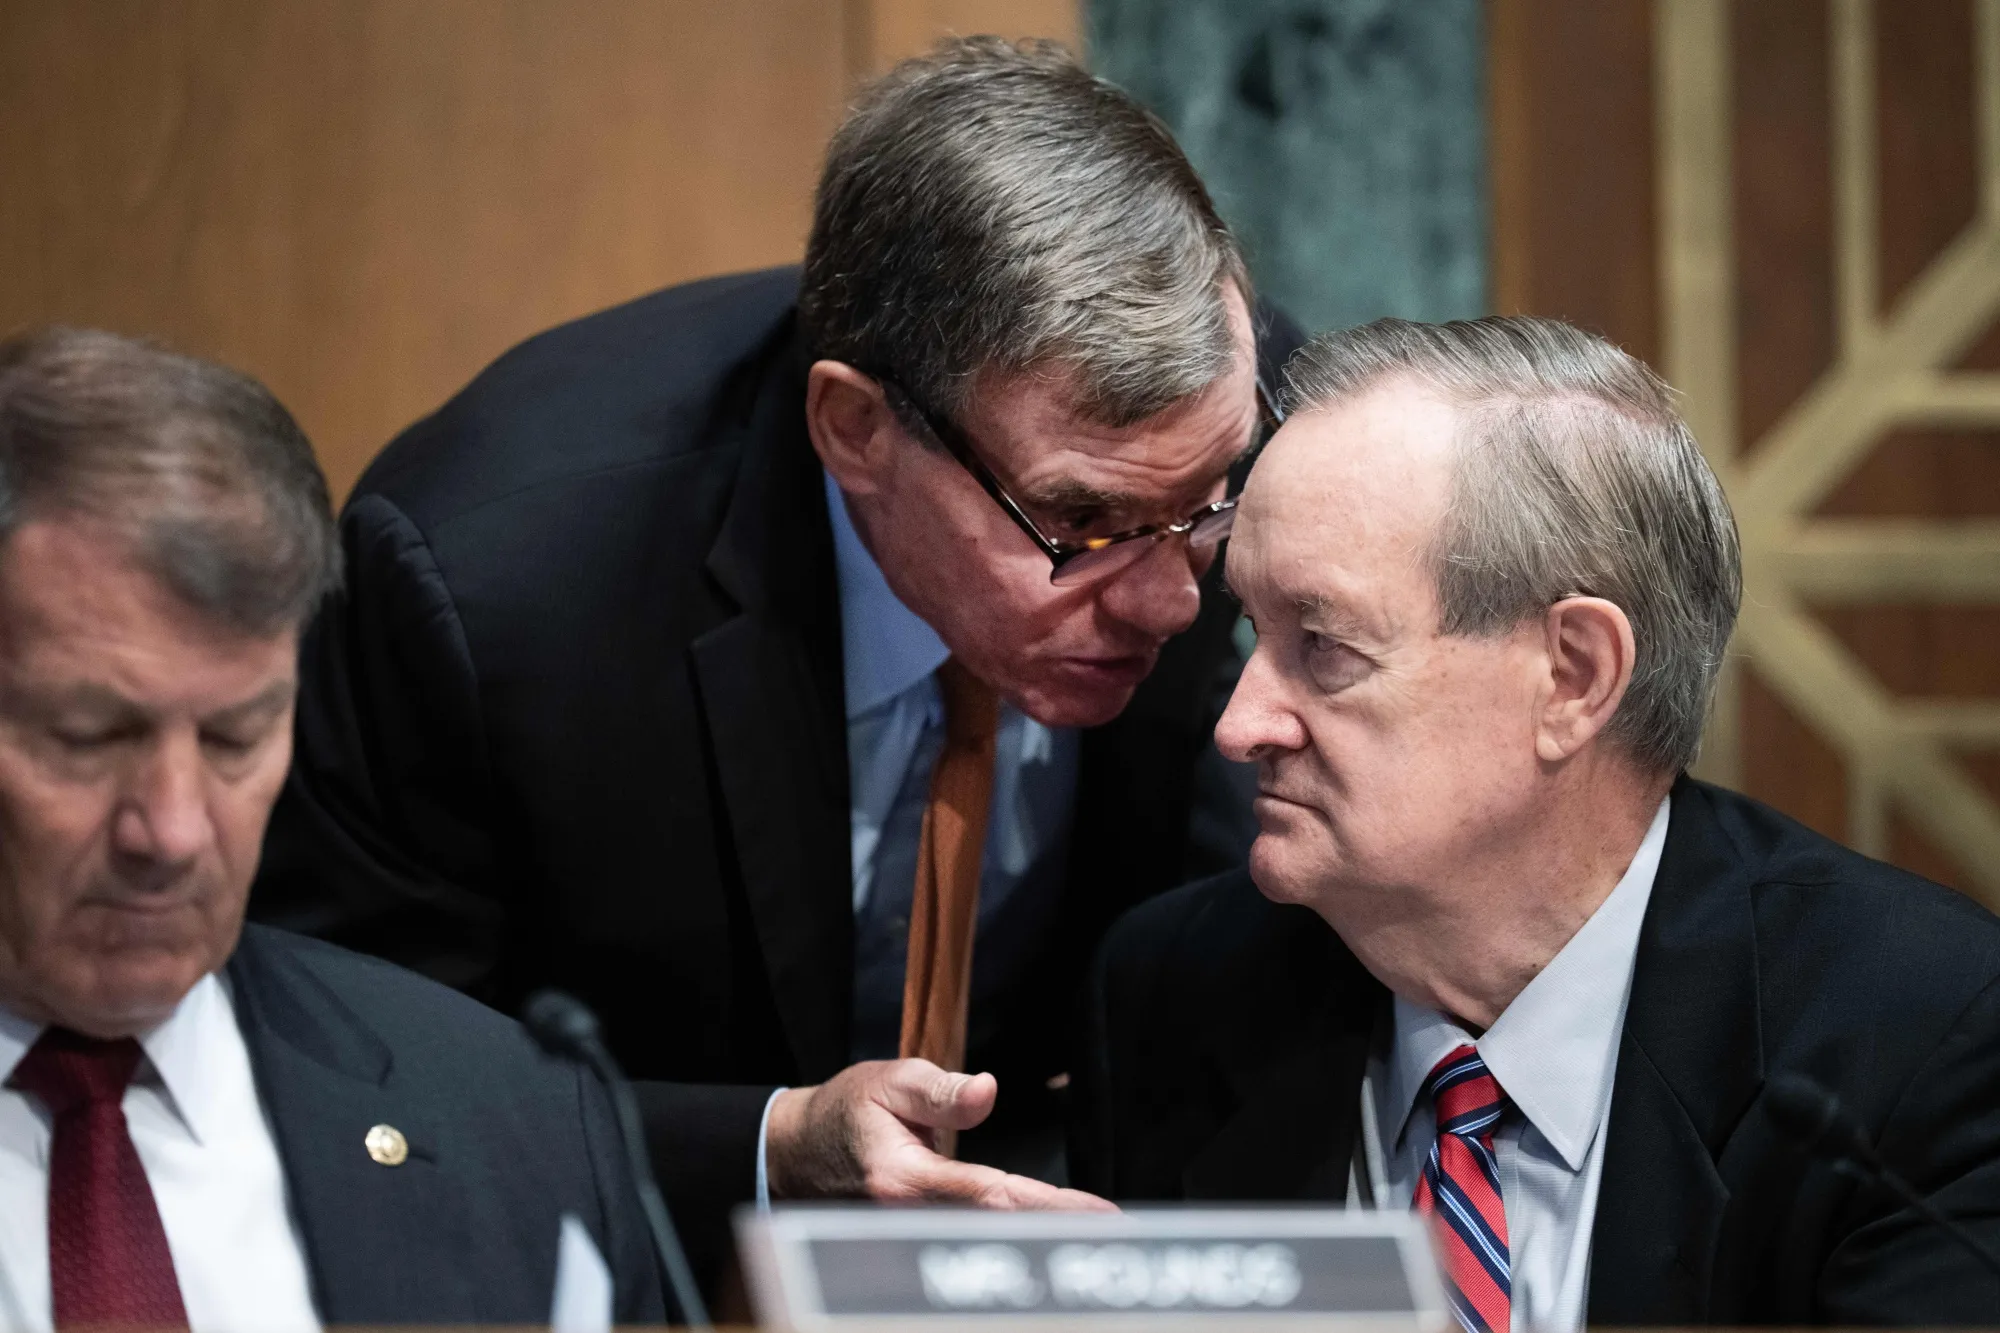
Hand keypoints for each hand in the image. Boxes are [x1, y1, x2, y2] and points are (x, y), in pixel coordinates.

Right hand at [765, 1058, 1116, 1210]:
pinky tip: (1049, 1235)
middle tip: (1115, 1233)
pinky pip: (971, 1237)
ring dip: (1039, 1239)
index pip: (992, 1196)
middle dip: (1056, 1232)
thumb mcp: (888, 1082)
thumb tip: (987, 1090)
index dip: (1048, 1206)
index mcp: (905, 1179)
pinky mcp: (915, 1238)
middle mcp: (909, 1219)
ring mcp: (910, 1236)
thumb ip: (939, 1090)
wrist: (796, 1152)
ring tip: (1096, 1234)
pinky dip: (1012, 1236)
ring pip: (985, 1239)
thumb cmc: (845, 1112)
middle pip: (997, 1229)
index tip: (1099, 1214)